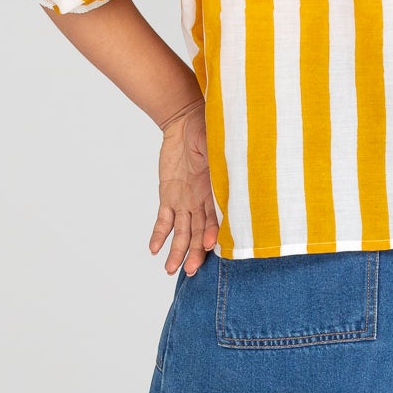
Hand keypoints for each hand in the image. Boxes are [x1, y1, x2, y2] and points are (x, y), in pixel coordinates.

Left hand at [150, 99, 218, 274]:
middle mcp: (201, 201)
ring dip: (177, 252)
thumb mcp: (217, 145)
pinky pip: (164, 220)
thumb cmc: (207, 130)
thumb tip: (239, 169)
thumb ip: (224, 161)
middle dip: (194, 253)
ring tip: (170, 269)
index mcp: (216, 191)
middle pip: (199, 233)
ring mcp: (185, 201)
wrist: (186, 121)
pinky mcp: (168, 197)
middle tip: (190, 271)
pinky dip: (160, 235)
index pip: (216, 218)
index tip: (209, 246)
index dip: (212, 232)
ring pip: (182, 233)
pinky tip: (154, 250)